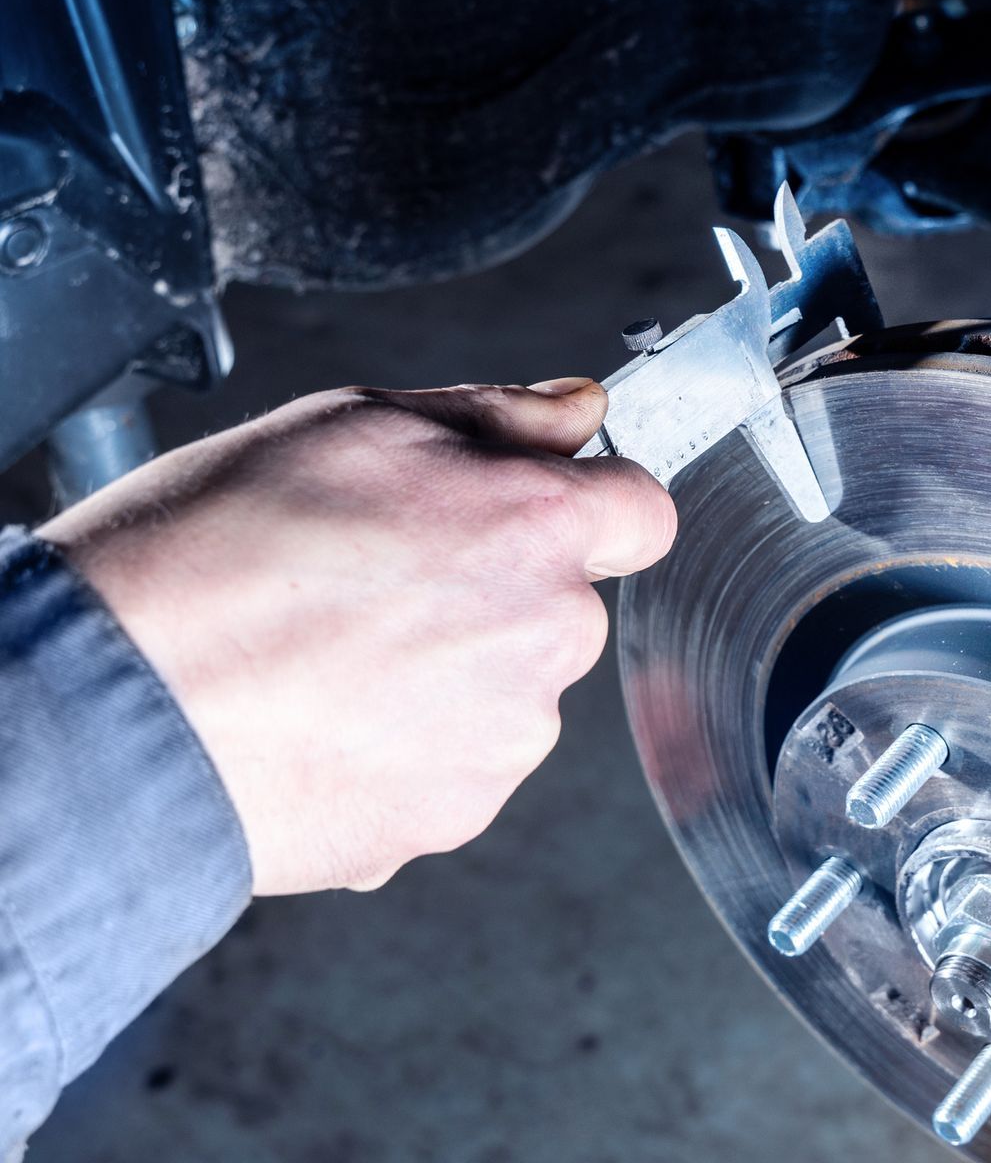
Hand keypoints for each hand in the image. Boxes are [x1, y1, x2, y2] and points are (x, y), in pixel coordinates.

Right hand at [37, 379, 674, 895]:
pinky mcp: (451, 818)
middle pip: (561, 608)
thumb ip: (493, 415)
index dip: (591, 504)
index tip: (540, 509)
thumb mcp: (348, 423)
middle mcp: (544, 640)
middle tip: (372, 583)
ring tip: (326, 660)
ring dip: (446, 676)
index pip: (643, 512)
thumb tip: (576, 410)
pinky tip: (318, 722)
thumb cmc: (205, 556)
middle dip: (493, 591)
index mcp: (533, 528)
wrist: (110, 713)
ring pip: (504, 692)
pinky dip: (402, 752)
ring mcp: (503, 742)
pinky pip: (451, 769)